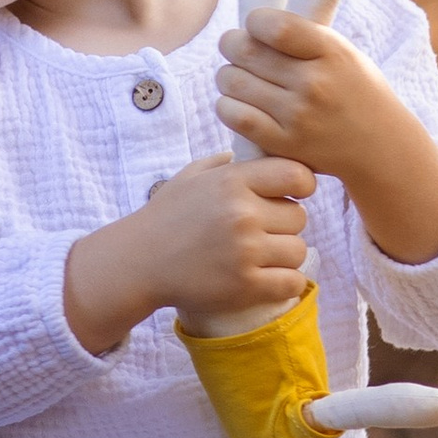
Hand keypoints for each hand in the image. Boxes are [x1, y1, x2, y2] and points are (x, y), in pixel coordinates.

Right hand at [63, 152, 314, 357]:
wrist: (138, 262)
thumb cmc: (165, 217)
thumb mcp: (190, 177)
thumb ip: (223, 163)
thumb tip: (253, 151)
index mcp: (232, 181)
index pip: (297, 175)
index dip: (299, 186)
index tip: (286, 197)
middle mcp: (242, 213)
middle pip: (299, 216)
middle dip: (285, 224)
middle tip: (263, 232)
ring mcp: (245, 251)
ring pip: (298, 250)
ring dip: (285, 255)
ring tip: (262, 257)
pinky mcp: (246, 285)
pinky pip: (292, 282)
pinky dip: (285, 282)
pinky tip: (268, 279)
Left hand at [219, 11, 437, 268]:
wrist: (380, 147)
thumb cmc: (353, 91)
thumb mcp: (342, 53)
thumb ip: (300, 36)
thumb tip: (247, 25)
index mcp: (332, 52)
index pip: (275, 26)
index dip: (254, 22)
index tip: (255, 27)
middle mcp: (314, 83)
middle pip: (245, 51)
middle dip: (232, 45)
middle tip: (235, 48)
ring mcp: (298, 116)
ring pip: (233, 82)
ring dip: (227, 76)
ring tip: (237, 77)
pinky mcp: (284, 144)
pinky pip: (235, 116)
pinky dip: (226, 105)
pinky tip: (236, 102)